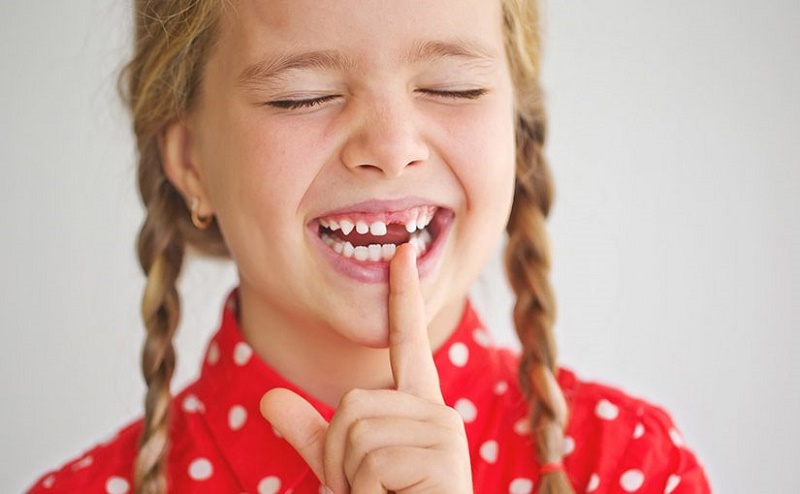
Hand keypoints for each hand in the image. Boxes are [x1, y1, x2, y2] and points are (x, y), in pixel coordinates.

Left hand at [260, 244, 472, 492]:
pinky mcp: (446, 454)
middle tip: (369, 492)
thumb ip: (313, 436)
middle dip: (339, 457)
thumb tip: (269, 399)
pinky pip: (371, 461)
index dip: (402, 297)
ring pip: (355, 429)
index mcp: (416, 410)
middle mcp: (436, 412)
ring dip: (350, 480)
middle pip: (351, 402)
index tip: (400, 250)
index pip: (407, 343)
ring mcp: (444, 431)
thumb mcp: (344, 474)